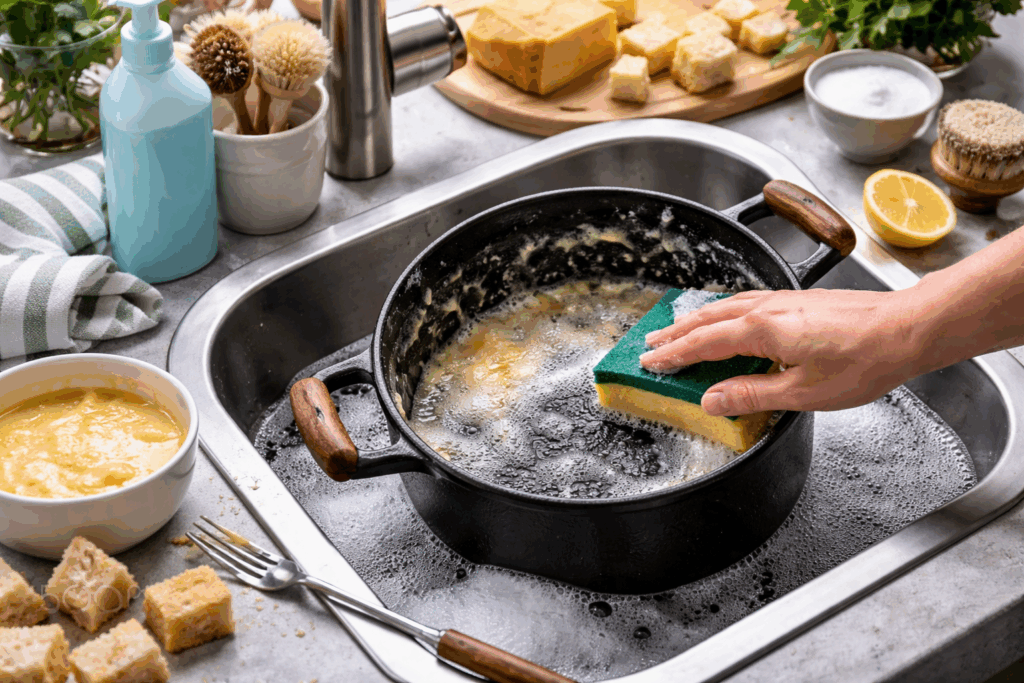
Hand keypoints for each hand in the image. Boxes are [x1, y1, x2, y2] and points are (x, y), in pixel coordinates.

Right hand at [638, 289, 924, 415]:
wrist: (905, 329)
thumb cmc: (863, 361)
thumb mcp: (802, 393)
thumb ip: (751, 395)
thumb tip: (712, 401)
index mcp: (761, 330)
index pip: (703, 343)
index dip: (673, 355)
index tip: (649, 363)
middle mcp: (766, 308)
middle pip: (707, 318)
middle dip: (675, 333)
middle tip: (648, 345)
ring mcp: (782, 300)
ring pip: (724, 305)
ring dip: (694, 319)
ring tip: (675, 330)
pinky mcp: (797, 300)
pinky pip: (743, 301)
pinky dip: (721, 310)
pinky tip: (724, 317)